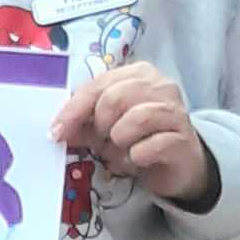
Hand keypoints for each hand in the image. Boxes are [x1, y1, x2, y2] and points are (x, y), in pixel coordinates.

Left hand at [53, 57, 220, 210]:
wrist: (179, 165)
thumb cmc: (141, 140)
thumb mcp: (107, 129)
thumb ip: (84, 124)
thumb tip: (58, 130)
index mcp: (138, 74)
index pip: (98, 84)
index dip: (74, 110)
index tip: (56, 132)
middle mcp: (160, 85)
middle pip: (114, 99)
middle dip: (101, 126)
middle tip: (103, 142)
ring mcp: (175, 110)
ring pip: (135, 120)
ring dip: (120, 142)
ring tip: (122, 151)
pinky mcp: (183, 138)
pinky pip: (150, 146)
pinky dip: (136, 157)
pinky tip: (138, 160)